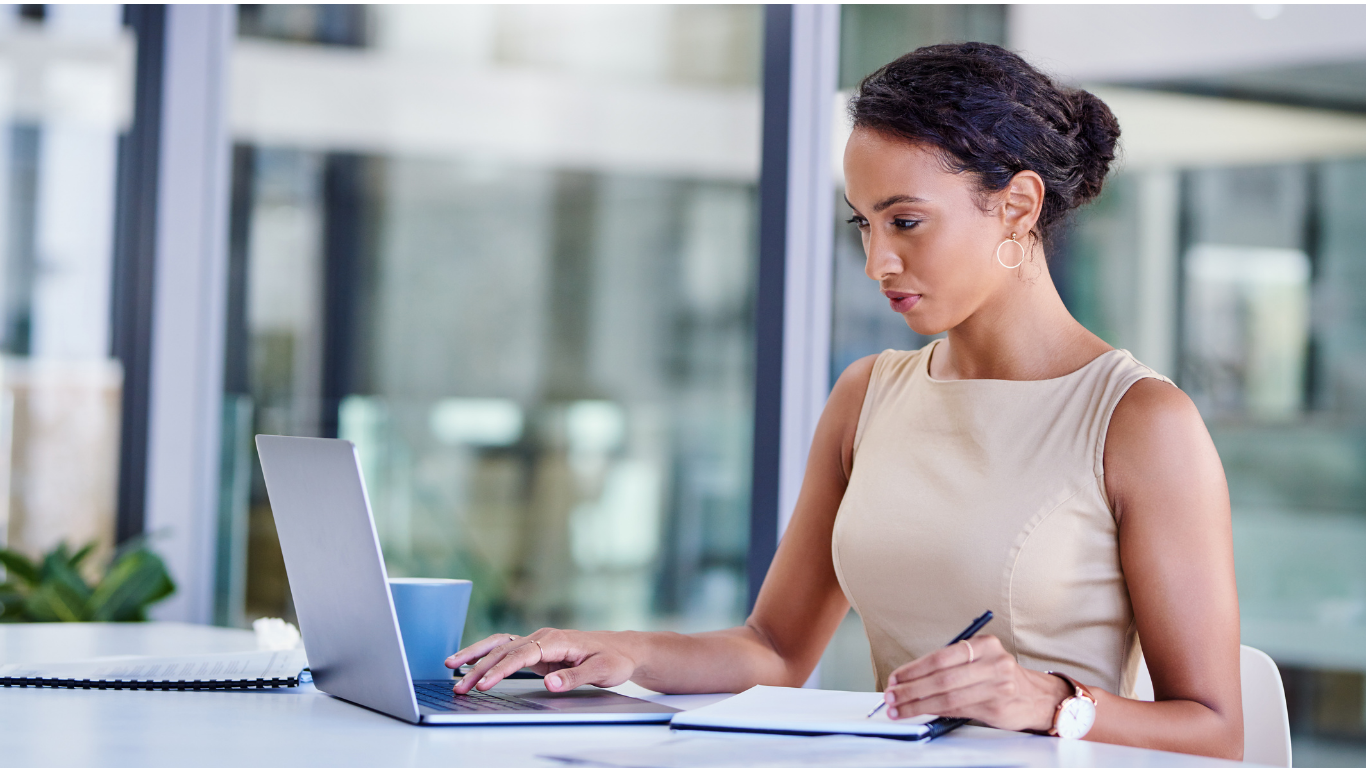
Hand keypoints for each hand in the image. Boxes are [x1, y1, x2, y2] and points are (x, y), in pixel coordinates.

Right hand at [445, 628, 639, 694]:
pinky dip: (486, 655)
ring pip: (500, 647)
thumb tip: (550, 684)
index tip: (483, 685)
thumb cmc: (614, 659)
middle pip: (504, 651)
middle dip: (479, 669)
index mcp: (556, 640)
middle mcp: (543, 637)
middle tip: (459, 687)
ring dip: (476, 658)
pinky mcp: (537, 650)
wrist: (623, 649)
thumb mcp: (602, 671)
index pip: (521, 655)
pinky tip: (469, 662)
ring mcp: (538, 642)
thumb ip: (575, 677)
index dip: (500, 670)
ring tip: (451, 668)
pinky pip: (506, 650)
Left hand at [881, 634, 1071, 731]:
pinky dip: (935, 711)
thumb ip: (949, 666)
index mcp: (984, 645)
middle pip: (941, 678)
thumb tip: (908, 680)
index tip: (895, 678)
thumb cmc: (999, 676)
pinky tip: (920, 712)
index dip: (913, 670)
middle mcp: (993, 663)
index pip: (940, 657)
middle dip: (911, 689)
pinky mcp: (996, 707)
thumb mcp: (979, 661)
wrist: (1037, 696)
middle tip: (891, 696)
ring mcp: (997, 687)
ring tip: (899, 708)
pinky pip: (958, 710)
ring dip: (918, 705)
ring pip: (947, 698)